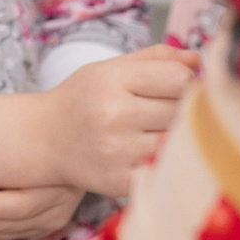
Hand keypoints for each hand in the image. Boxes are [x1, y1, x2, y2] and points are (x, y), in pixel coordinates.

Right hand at [41, 48, 195, 195]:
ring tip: (156, 132)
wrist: (43, 139)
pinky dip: (163, 163)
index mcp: (111, 80)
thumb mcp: (109, 68)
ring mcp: (117, 151)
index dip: (185, 81)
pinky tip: (147, 154)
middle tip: (164, 111)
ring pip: (176, 142)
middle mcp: (113, 114)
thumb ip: (154, 59)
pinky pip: (164, 170)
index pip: (179, 78)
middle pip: (182, 111)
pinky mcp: (119, 180)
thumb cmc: (83, 100)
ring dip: (174, 138)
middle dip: (180, 110)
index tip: (175, 87)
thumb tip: (196, 59)